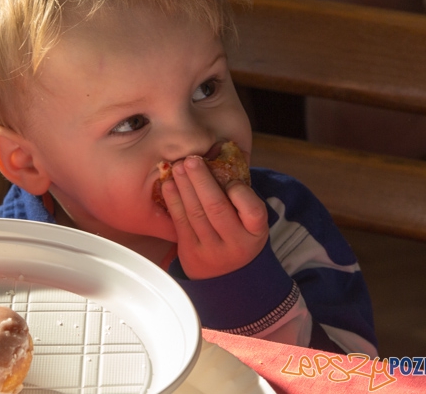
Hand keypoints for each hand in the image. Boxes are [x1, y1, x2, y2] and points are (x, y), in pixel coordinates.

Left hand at [162, 156, 267, 279]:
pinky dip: (174, 201)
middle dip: (202, 180)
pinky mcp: (190, 252)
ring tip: (179, 166)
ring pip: (196, 214)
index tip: (229, 178)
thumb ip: (240, 194)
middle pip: (217, 208)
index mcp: (256, 233)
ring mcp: (211, 250)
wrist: (226, 276)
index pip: (253, 211)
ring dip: (185, 186)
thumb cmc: (238, 234)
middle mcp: (235, 244)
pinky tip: (169, 184)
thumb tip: (220, 149)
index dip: (240, 192)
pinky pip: (180, 222)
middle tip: (192, 159)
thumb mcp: (249, 221)